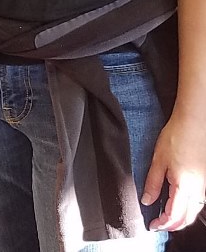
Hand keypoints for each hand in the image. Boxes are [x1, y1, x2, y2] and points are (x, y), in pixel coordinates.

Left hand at [142, 114, 205, 230]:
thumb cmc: (176, 137)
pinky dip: (187, 208)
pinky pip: (197, 201)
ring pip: (193, 211)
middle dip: (172, 225)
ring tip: (164, 216)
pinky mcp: (204, 179)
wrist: (194, 123)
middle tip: (158, 224)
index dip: (162, 224)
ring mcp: (203, 186)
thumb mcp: (158, 160)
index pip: (174, 216)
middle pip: (186, 218)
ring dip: (180, 217)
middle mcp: (198, 191)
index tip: (151, 225)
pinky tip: (177, 203)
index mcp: (185, 188)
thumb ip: (153, 183)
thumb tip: (147, 201)